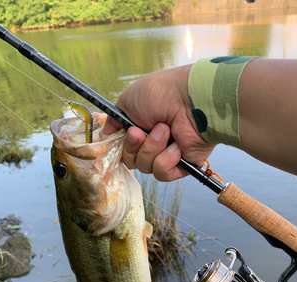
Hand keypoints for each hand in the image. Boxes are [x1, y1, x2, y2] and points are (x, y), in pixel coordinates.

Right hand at [103, 65, 214, 181]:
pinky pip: (162, 172)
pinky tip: (177, 145)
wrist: (190, 99)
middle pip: (131, 161)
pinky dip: (167, 158)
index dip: (122, 144)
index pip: (123, 148)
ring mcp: (168, 155)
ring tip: (166, 129)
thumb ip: (114, 119)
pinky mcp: (182, 166)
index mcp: (141, 128)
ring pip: (146, 167)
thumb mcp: (129, 100)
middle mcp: (154, 143)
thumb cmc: (161, 93)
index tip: (125, 132)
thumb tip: (106, 134)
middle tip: (141, 131)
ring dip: (152, 148)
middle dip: (134, 147)